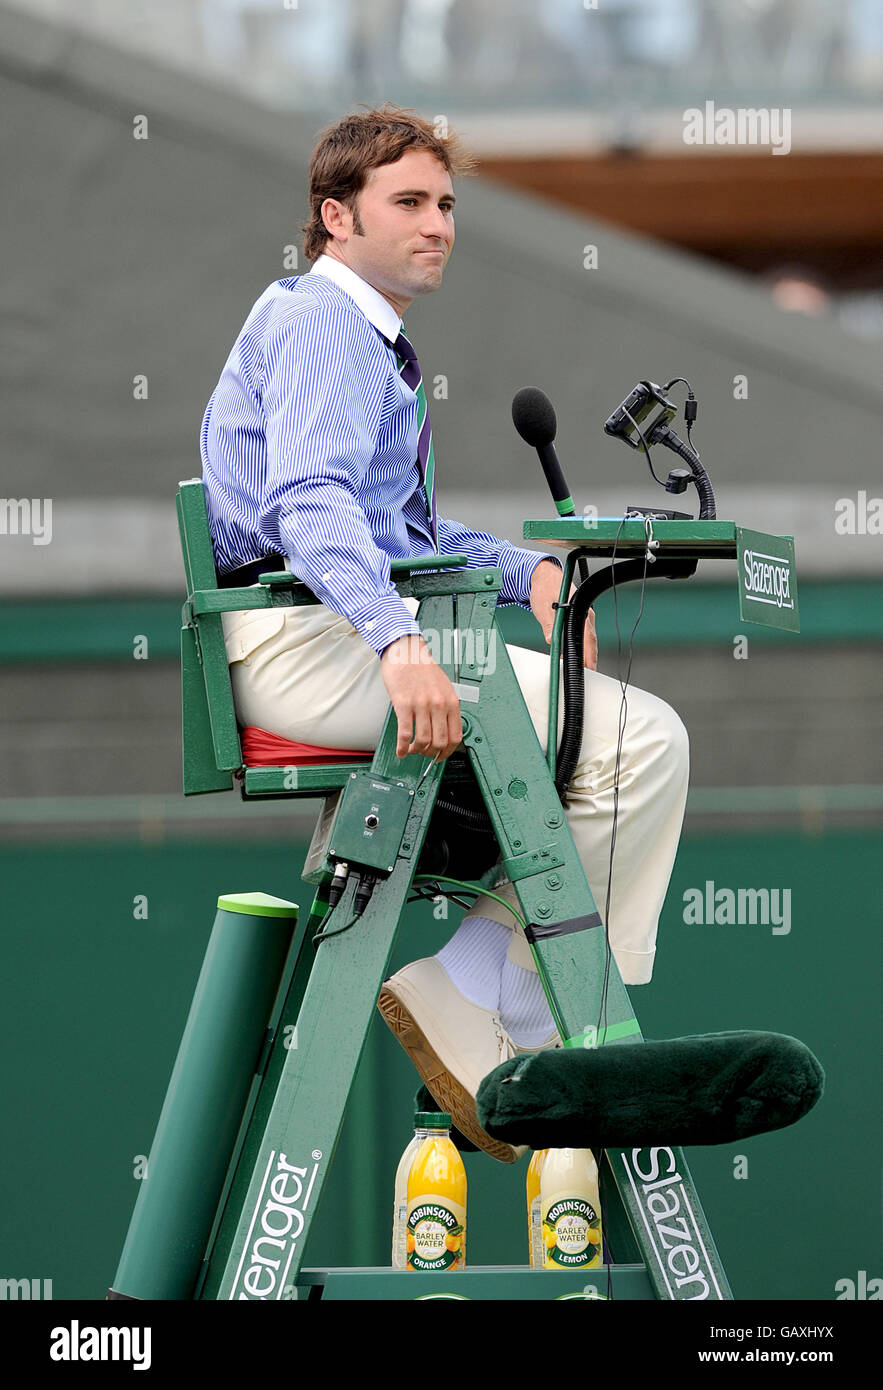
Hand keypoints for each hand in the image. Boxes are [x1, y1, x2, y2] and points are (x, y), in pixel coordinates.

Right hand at [380, 633, 462, 759]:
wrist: (406, 650)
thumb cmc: (422, 667)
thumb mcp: (443, 687)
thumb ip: (446, 707)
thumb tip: (444, 729)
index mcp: (451, 701)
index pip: (455, 736)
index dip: (448, 752)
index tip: (441, 756)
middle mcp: (438, 704)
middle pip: (439, 742)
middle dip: (431, 754)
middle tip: (424, 754)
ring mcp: (421, 705)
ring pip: (423, 741)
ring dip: (416, 751)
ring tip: (411, 750)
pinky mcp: (404, 704)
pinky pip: (404, 733)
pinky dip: (402, 747)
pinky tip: (400, 749)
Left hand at [529, 560, 597, 670]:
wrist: (543, 576)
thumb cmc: (544, 587)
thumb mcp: (542, 608)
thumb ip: (548, 625)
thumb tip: (551, 640)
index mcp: (578, 608)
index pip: (586, 635)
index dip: (588, 652)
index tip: (587, 665)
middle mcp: (584, 612)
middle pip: (590, 639)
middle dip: (590, 657)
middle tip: (589, 671)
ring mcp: (582, 614)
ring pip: (587, 637)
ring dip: (585, 652)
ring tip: (584, 667)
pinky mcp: (578, 617)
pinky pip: (582, 633)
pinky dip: (580, 644)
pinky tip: (576, 654)